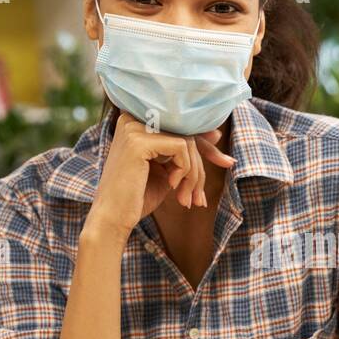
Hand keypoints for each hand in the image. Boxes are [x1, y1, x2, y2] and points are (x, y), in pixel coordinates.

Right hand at [83, 111, 233, 244]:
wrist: (113, 219)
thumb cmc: (137, 197)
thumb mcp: (169, 170)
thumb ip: (186, 151)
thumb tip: (215, 133)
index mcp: (136, 122)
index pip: (181, 127)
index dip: (205, 146)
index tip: (226, 162)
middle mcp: (132, 118)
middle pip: (186, 133)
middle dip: (200, 167)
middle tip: (199, 198)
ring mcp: (134, 127)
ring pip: (187, 141)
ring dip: (194, 174)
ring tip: (187, 199)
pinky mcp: (138, 140)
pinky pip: (182, 148)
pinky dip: (186, 171)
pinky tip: (173, 187)